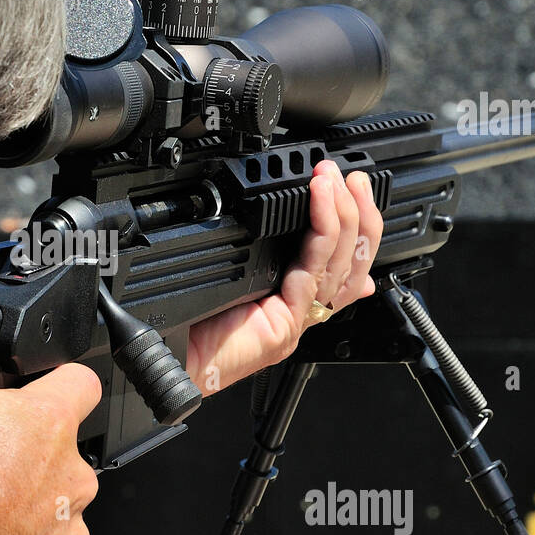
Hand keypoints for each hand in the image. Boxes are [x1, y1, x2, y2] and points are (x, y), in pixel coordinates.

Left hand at [186, 160, 383, 394]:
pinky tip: (321, 200)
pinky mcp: (287, 321)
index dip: (359, 227)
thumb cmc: (195, 324)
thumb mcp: (237, 277)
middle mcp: (304, 312)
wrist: (175, 357)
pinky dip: (322, 227)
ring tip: (335, 179)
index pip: (345, 264)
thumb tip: (288, 230)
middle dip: (358, 213)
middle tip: (351, 177)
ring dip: (342, 213)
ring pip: (340, 261)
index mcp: (295, 303)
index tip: (351, 190)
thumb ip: (267, 258)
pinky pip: (314, 268)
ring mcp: (299, 318)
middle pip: (352, 261)